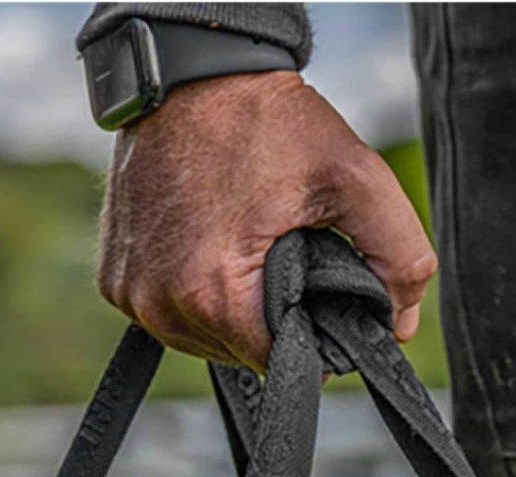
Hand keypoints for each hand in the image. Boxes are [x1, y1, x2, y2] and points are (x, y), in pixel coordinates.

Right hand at [97, 70, 436, 371]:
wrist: (190, 75)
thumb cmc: (266, 121)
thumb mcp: (356, 178)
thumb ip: (399, 257)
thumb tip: (398, 326)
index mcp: (214, 294)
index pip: (279, 363)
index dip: (312, 338)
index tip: (318, 294)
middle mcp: (161, 306)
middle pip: (242, 354)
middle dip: (273, 322)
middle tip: (286, 262)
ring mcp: (131, 295)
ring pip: (205, 341)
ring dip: (234, 314)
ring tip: (248, 255)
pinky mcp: (115, 281)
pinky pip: (171, 316)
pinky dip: (197, 297)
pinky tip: (213, 253)